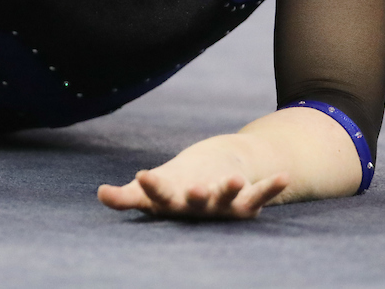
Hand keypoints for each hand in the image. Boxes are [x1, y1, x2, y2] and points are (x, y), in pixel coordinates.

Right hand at [97, 144, 287, 219]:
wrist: (210, 188)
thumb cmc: (174, 189)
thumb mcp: (152, 191)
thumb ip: (128, 196)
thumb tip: (100, 195)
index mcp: (172, 203)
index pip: (158, 195)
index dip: (151, 187)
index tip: (142, 175)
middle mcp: (198, 209)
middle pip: (197, 203)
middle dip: (198, 196)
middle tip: (196, 191)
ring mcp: (224, 208)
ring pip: (228, 200)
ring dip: (232, 190)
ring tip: (236, 179)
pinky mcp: (248, 205)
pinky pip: (261, 195)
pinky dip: (272, 187)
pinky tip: (284, 176)